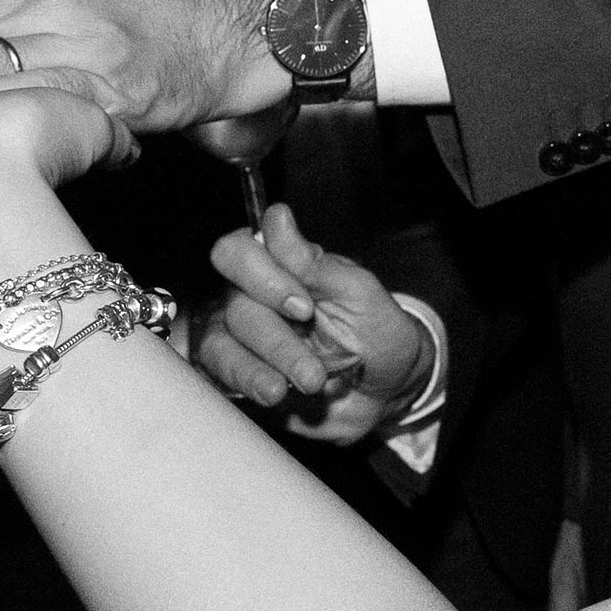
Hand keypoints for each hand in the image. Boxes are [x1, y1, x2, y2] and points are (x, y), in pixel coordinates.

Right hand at [194, 204, 435, 445]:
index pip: (239, 252)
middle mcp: (254, 296)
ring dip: (258, 369)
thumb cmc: (378, 331)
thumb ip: (314, 263)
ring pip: (221, 344)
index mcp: (282, 266)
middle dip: (277, 341)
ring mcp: (243, 337)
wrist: (389, 386)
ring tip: (297, 387)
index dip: (263, 277)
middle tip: (314, 369)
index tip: (304, 307)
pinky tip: (275, 393)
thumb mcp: (360, 293)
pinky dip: (249, 384)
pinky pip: (221, 375)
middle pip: (235, 305)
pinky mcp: (239, 372)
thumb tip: (277, 217)